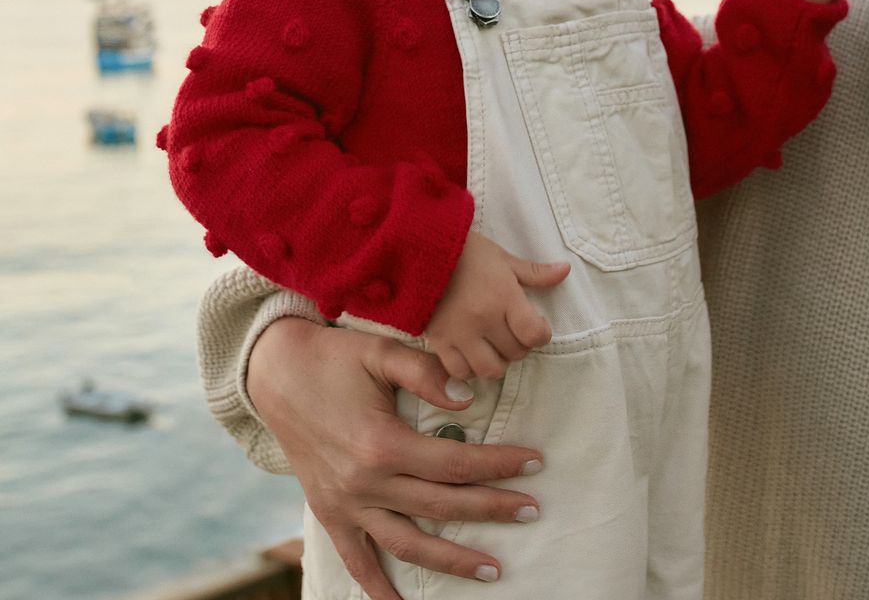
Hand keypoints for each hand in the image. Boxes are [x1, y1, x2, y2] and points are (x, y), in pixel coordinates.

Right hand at [246, 317, 545, 599]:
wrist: (275, 372)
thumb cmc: (334, 356)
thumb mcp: (381, 351)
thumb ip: (426, 372)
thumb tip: (469, 398)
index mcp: (382, 444)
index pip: (457, 463)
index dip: (499, 465)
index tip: (534, 463)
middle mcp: (365, 483)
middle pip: (443, 506)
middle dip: (493, 508)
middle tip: (532, 509)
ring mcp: (345, 503)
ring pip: (408, 543)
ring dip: (452, 560)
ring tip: (494, 569)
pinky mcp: (329, 511)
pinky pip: (356, 560)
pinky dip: (378, 588)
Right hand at [425, 231, 570, 380]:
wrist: (421, 249)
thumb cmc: (466, 252)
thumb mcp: (503, 258)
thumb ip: (535, 272)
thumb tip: (565, 270)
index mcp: (504, 296)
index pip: (534, 334)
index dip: (540, 333)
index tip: (535, 324)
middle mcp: (484, 318)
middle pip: (515, 353)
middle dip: (519, 345)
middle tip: (512, 331)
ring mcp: (460, 332)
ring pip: (490, 370)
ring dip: (497, 361)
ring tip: (493, 345)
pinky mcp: (439, 341)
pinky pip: (460, 371)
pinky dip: (470, 368)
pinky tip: (472, 353)